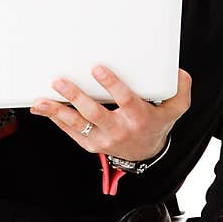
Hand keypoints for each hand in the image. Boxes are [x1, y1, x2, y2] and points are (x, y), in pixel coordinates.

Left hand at [30, 65, 191, 160]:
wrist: (146, 152)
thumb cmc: (156, 122)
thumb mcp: (175, 109)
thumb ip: (180, 90)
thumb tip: (178, 73)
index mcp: (139, 118)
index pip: (125, 100)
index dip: (112, 85)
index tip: (98, 69)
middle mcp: (119, 130)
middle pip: (94, 114)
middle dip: (76, 97)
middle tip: (60, 81)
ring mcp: (103, 140)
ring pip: (77, 125)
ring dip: (58, 111)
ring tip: (42, 100)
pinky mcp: (91, 145)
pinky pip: (70, 132)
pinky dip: (56, 120)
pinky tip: (43, 108)